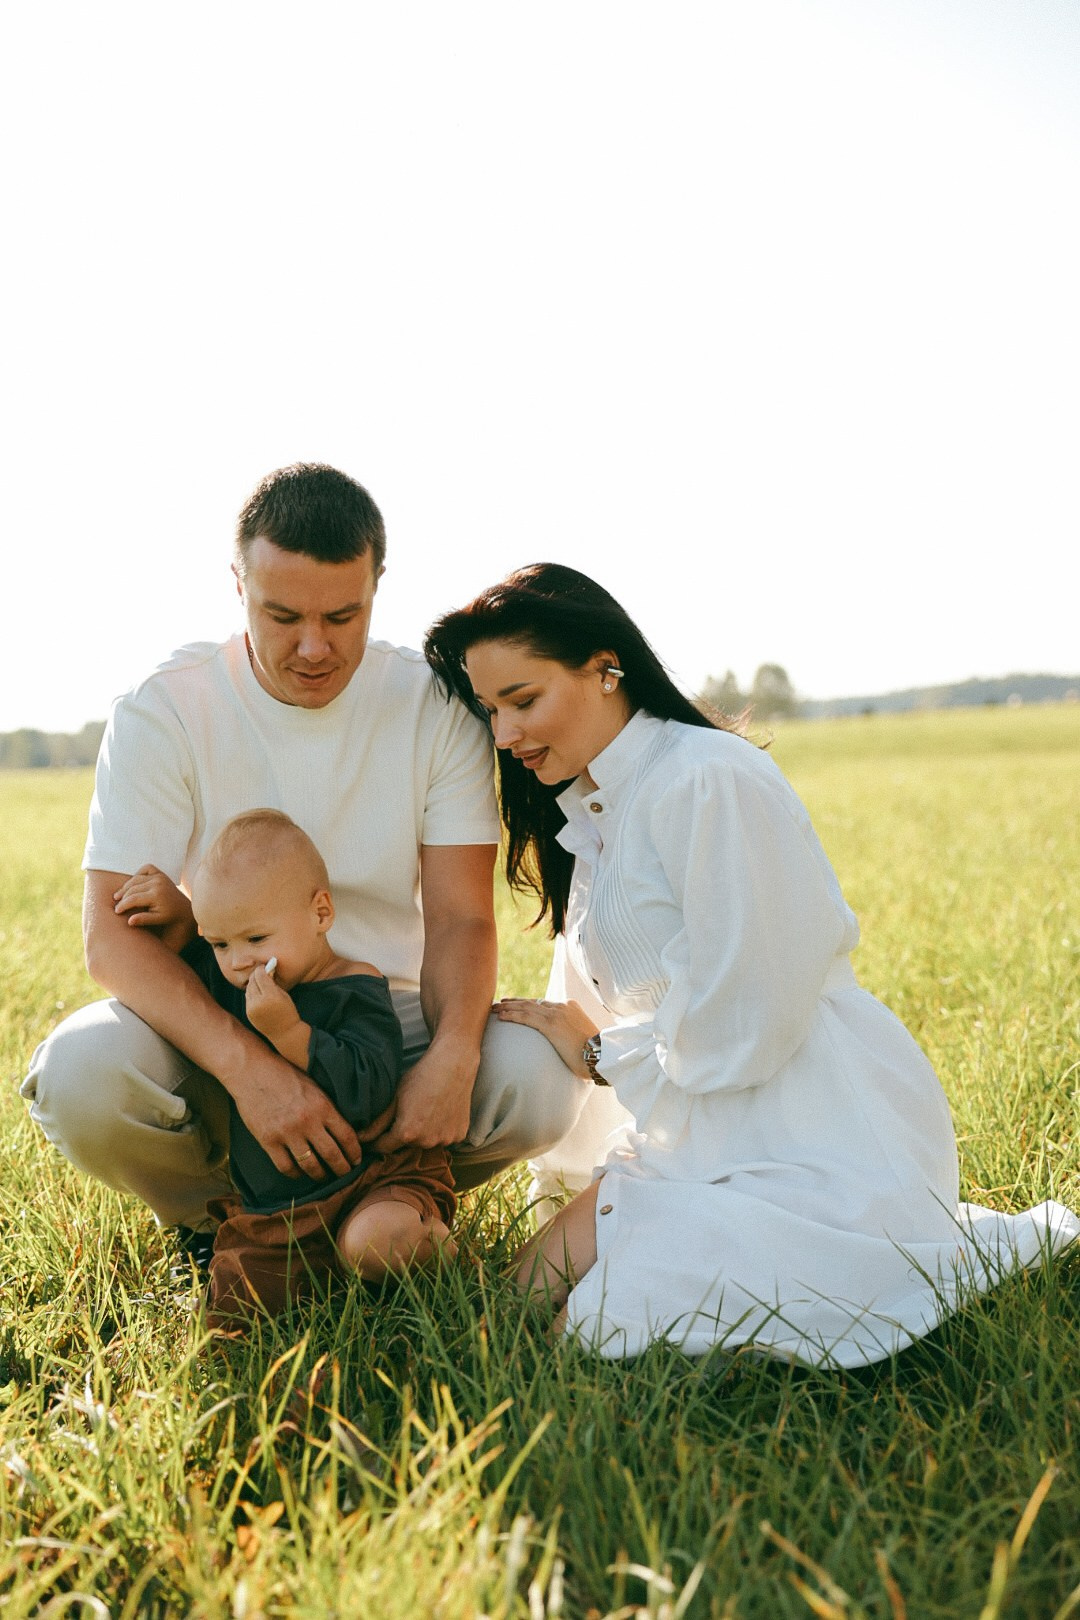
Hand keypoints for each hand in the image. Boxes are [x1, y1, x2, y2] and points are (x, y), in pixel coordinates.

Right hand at [113, 865, 190, 929]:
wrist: (183, 908)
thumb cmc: (169, 916)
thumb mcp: (157, 920)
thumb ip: (144, 919)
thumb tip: (129, 921)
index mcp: (156, 895)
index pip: (133, 899)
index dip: (123, 905)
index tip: (116, 911)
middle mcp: (157, 883)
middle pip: (132, 888)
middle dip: (122, 897)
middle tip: (116, 904)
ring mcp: (159, 877)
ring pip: (136, 879)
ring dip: (126, 886)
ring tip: (119, 895)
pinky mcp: (160, 873)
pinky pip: (146, 868)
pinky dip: (138, 873)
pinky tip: (133, 883)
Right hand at [228, 1044, 361, 1180]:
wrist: (251, 1070)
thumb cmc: (285, 1075)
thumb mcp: (314, 1086)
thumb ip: (327, 1108)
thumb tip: (342, 1131)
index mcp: (323, 1105)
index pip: (347, 1137)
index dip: (355, 1153)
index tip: (356, 1160)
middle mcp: (308, 1121)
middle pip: (333, 1155)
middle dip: (342, 1169)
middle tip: (345, 1173)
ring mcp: (287, 1133)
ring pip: (311, 1166)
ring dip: (320, 1175)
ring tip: (324, 1176)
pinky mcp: (268, 1140)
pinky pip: (286, 1167)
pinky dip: (295, 1174)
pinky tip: (299, 1172)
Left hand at [245, 962, 297, 1039]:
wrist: (284, 1032)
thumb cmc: (288, 1011)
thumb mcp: (283, 994)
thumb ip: (273, 983)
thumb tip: (266, 971)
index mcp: (270, 995)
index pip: (260, 975)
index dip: (261, 969)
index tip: (264, 966)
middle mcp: (259, 1002)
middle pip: (252, 981)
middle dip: (256, 975)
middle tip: (261, 971)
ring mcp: (252, 1008)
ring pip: (248, 989)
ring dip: (253, 983)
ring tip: (260, 981)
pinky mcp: (248, 1013)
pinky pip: (247, 998)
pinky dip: (252, 992)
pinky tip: (258, 992)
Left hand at [362, 1043, 476, 1152]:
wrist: (453, 1064)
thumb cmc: (421, 1077)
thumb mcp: (394, 1097)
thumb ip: (377, 1123)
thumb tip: (360, 1138)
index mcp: (407, 1133)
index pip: (384, 1148)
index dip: (376, 1142)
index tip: (374, 1137)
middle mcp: (427, 1141)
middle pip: (407, 1145)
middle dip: (402, 1134)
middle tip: (406, 1112)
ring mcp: (445, 1139)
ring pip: (426, 1141)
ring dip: (423, 1133)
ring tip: (425, 1110)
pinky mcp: (460, 1135)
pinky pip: (444, 1137)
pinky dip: (441, 1129)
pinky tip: (440, 1111)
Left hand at [493, 998, 598, 1078]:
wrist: (602, 1055)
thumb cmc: (594, 1053)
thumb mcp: (582, 1039)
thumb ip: (571, 1036)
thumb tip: (565, 1045)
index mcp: (570, 1007)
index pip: (543, 1003)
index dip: (527, 1003)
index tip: (516, 1005)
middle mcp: (563, 1006)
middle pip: (532, 1002)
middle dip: (514, 1002)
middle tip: (500, 1003)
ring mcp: (557, 1014)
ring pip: (526, 1007)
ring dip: (508, 1007)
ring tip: (494, 1009)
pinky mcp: (551, 1025)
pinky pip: (526, 1018)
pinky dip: (512, 1016)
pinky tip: (501, 1017)